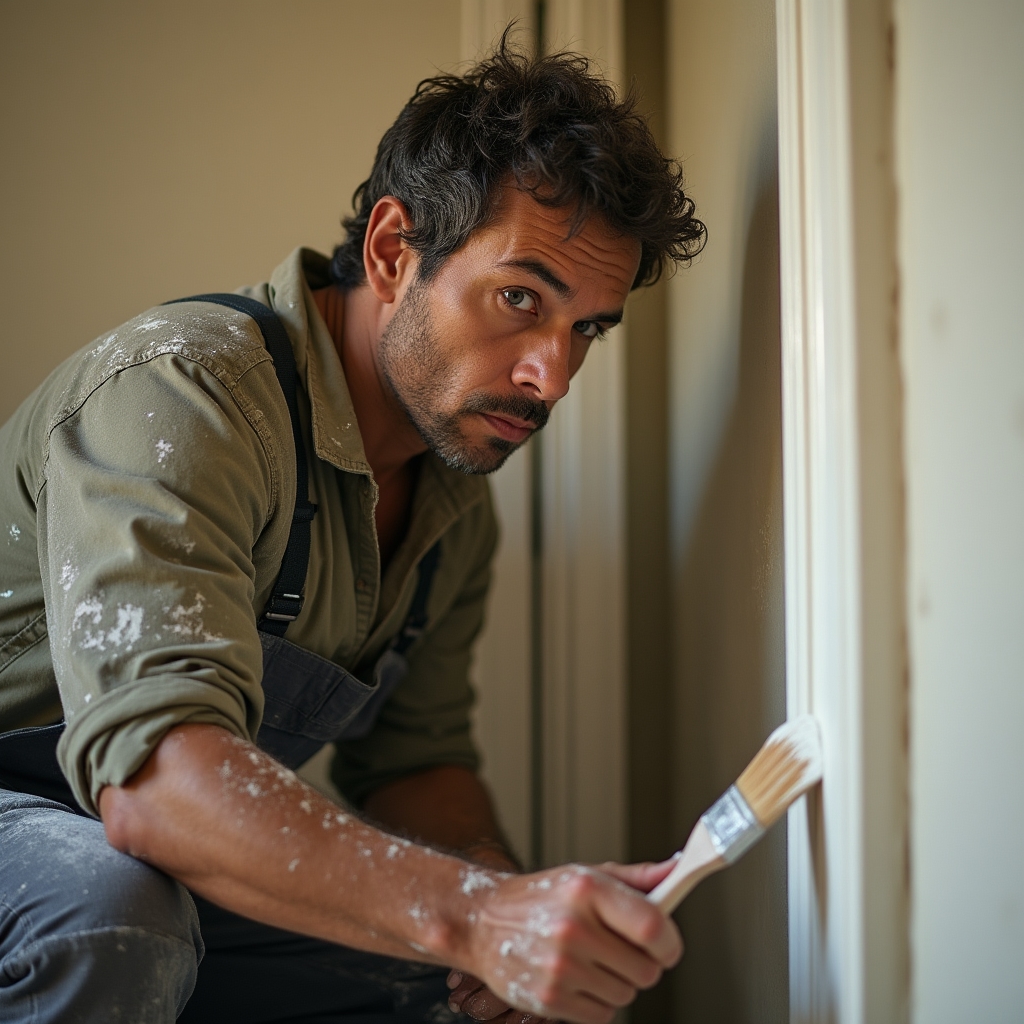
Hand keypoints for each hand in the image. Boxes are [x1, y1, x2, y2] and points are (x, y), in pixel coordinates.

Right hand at [456, 859, 681, 1023]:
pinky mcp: (549, 999)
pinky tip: (577, 978)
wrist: (484, 921)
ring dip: (617, 982)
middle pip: (646, 970)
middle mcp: (573, 928)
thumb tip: (676, 871)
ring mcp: (560, 966)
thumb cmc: (543, 898)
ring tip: (591, 960)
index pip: (653, 927)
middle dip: (641, 963)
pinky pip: (602, 1015)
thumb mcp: (587, 875)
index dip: (670, 943)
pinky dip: (596, 1002)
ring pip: (626, 994)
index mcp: (587, 890)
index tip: (666, 945)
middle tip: (618, 948)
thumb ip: (636, 878)